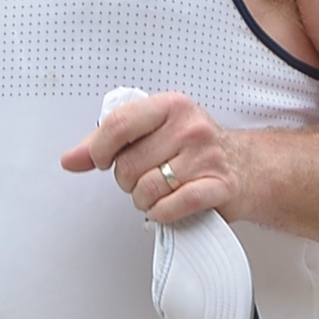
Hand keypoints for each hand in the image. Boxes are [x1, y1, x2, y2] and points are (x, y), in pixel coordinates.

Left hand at [60, 90, 232, 221]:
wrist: (248, 167)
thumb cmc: (193, 149)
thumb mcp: (152, 133)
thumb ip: (106, 144)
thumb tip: (70, 160)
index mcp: (170, 106)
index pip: (118, 124)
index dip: (99, 150)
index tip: (103, 161)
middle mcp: (190, 127)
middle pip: (128, 165)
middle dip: (127, 181)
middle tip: (143, 178)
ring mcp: (206, 157)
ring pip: (147, 190)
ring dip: (144, 200)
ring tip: (158, 192)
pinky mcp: (219, 186)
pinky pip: (171, 207)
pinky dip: (161, 213)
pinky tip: (167, 206)